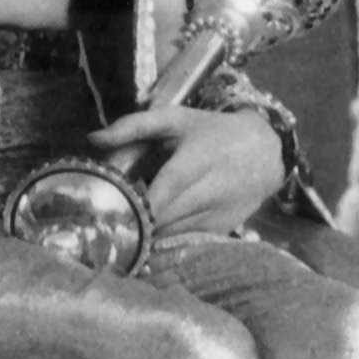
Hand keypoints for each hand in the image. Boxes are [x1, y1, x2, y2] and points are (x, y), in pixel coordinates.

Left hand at [88, 99, 285, 237]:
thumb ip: (133, 126)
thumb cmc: (212, 132)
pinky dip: (164, 238)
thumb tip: (93, 139)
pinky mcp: (220, 230)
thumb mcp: (176, 119)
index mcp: (198, 158)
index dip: (141, 206)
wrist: (265, 153)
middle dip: (136, 221)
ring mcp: (218, 214)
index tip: (112, 212)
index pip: (167, 188)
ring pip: (173, 232)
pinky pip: (184, 240)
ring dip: (148, 233)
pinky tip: (149, 232)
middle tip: (105, 221)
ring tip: (123, 226)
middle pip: (166, 216)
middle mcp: (212, 190)